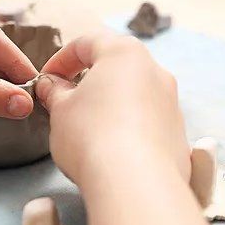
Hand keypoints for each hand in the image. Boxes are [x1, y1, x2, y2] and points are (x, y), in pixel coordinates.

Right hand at [35, 35, 190, 183]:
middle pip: (115, 65)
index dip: (61, 59)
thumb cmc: (92, 136)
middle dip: (87, 80)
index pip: (87, 42)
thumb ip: (54, 91)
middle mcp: (155, 71)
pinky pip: (147, 120)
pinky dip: (127, 125)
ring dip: (108, 102)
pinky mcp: (178, 132)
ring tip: (86, 126)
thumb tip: (51, 85)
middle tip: (65, 100)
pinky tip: (110, 146)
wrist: (135, 183)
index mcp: (124, 53)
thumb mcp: (61, 109)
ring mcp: (171, 102)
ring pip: (134, 93)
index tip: (47, 79)